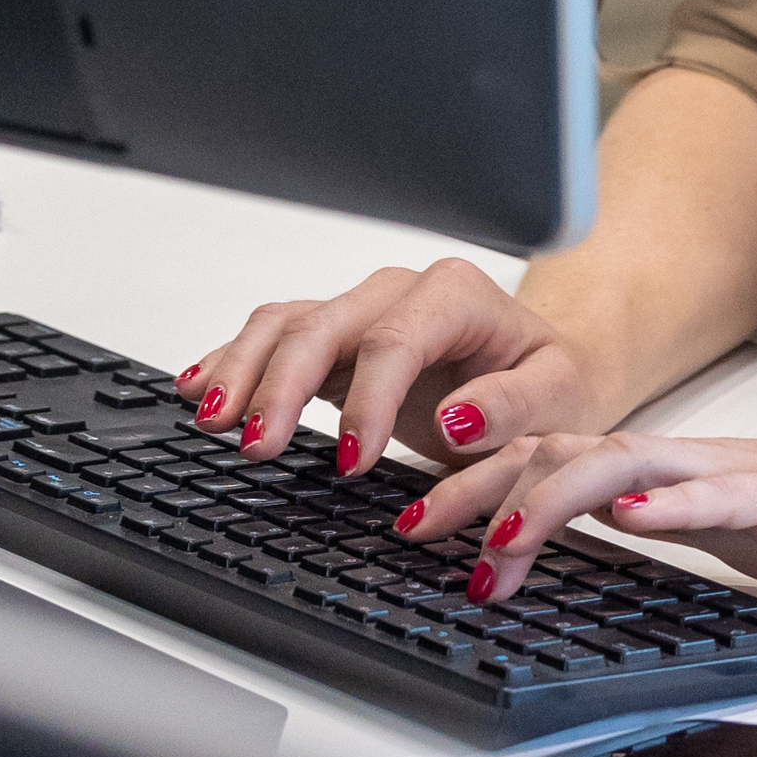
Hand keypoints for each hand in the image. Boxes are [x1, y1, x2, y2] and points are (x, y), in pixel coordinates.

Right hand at [180, 255, 618, 473]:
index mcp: (458, 296)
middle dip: (283, 384)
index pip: (396, 339)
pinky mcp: (336, 337)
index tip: (351, 465)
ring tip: (211, 420)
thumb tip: (457, 416)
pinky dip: (233, 358)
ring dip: (244, 369)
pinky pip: (275, 335)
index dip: (367, 401)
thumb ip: (513, 408)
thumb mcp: (557, 402)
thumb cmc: (549, 385)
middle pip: (326, 324)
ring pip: (287, 322)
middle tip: (256, 447)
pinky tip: (199, 386)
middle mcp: (401, 291)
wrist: (539, 372)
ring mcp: (362, 310)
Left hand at [404, 429, 756, 608]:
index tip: (413, 526)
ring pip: (616, 467)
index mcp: (658, 471)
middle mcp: (679, 460)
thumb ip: (645, 526)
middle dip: (476, 489)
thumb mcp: (710, 531)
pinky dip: (666, 503)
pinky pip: (715, 493)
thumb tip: (570, 542)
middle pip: (557, 454)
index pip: (545, 463)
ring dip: (547, 502)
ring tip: (496, 543)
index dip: (472, 487)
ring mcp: (726, 472)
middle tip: (412, 529)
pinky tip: (629, 516)